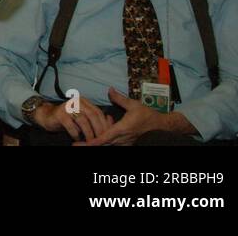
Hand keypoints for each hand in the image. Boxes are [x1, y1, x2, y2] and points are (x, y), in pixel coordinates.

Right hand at [33, 97, 114, 142]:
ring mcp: (67, 107)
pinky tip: (77, 139)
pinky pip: (71, 126)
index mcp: (84, 101)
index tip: (108, 135)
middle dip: (98, 129)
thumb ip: (94, 118)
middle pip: (92, 115)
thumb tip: (110, 120)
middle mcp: (76, 101)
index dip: (104, 124)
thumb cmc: (68, 119)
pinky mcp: (60, 114)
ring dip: (88, 133)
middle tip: (101, 140)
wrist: (47, 117)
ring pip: (83, 121)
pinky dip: (76, 134)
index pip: (98, 112)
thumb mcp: (83, 117)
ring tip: (90, 142)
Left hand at [74, 87, 195, 145]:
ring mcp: (125, 143)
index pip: (103, 138)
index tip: (79, 144)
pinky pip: (113, 146)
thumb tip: (109, 89)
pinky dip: (104, 143)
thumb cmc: (148, 115)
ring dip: (96, 144)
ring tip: (82, 144)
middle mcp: (122, 139)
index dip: (91, 142)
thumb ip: (120, 98)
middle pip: (102, 145)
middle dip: (88, 146)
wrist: (161, 127)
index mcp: (122, 130)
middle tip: (75, 145)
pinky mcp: (127, 144)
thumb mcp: (134, 104)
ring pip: (107, 146)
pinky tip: (95, 138)